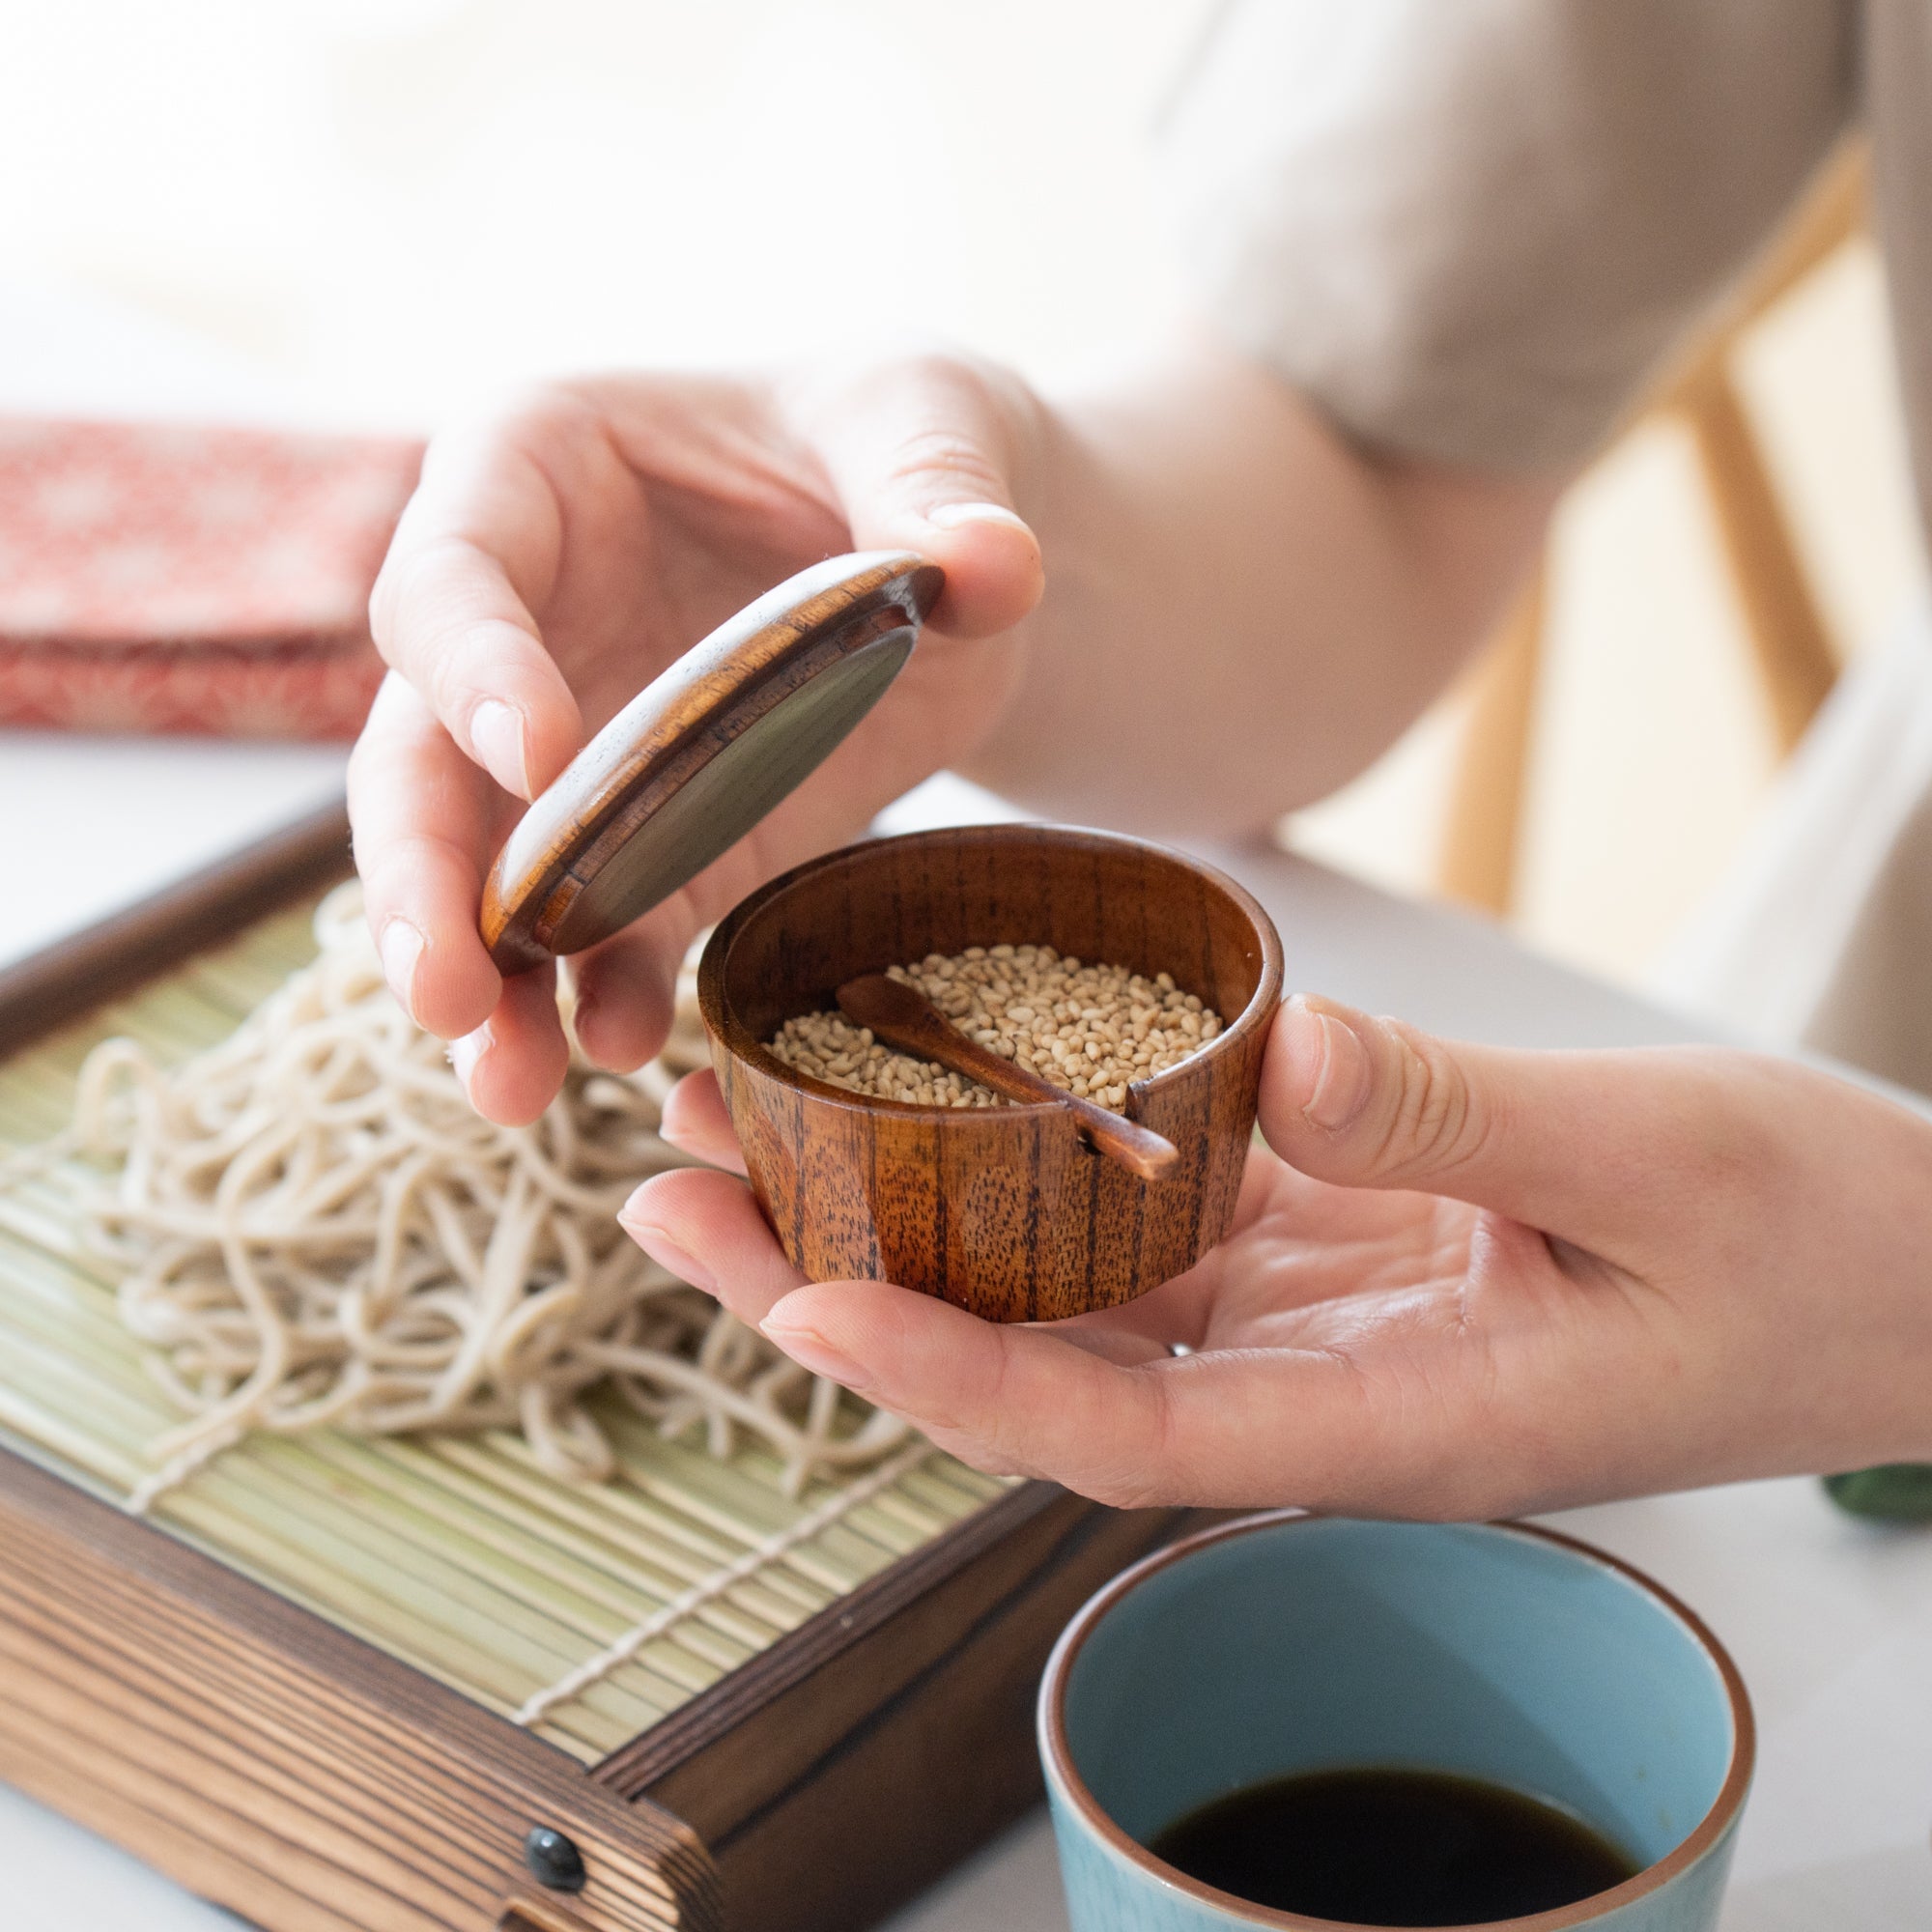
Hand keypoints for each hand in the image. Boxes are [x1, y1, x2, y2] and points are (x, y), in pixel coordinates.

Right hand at [348, 354, 1044, 1123]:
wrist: (950, 550)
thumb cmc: (905, 434)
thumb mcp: (926, 416)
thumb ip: (939, 482)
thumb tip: (988, 565)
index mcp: (537, 469)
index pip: (454, 574)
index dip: (475, 667)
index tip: (540, 755)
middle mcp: (523, 619)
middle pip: (421, 755)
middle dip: (421, 879)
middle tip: (439, 991)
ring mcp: (579, 745)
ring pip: (489, 869)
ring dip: (491, 981)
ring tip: (508, 1087)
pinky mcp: (657, 840)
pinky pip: (609, 922)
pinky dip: (607, 988)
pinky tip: (624, 1049)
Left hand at [622, 996, 1931, 1517]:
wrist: (1890, 1274)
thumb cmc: (1811, 1244)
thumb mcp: (1652, 1157)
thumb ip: (1455, 1112)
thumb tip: (1267, 1046)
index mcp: (1387, 1422)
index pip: (1118, 1437)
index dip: (952, 1383)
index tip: (805, 1302)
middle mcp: (1309, 1388)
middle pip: (1030, 1366)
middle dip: (844, 1294)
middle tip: (671, 1194)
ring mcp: (1305, 1317)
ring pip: (1059, 1291)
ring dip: (898, 1219)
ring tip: (733, 1127)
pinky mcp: (1317, 1243)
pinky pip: (1140, 1214)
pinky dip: (1025, 1161)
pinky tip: (926, 1087)